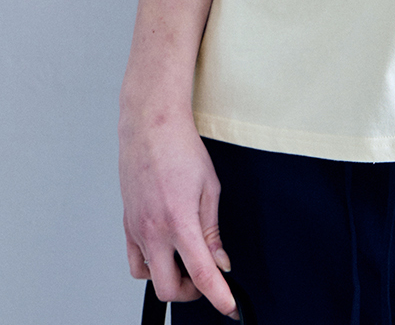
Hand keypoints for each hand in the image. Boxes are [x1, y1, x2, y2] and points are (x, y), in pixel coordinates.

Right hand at [120, 106, 238, 318]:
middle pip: (169, 289)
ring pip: (149, 279)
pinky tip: (165, 252)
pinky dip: (151, 266)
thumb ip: (213, 231)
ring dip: (169, 280)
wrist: (151, 127)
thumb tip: (221, 261)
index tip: (229, 307)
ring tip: (186, 263)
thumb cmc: (182, 150)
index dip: (218, 296)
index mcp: (179, 222)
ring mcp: (137, 230)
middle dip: (192, 292)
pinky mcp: (127, 225)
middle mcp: (154, 231)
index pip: (202, 273)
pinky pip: (135, 261)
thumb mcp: (210, 188)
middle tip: (207, 278)